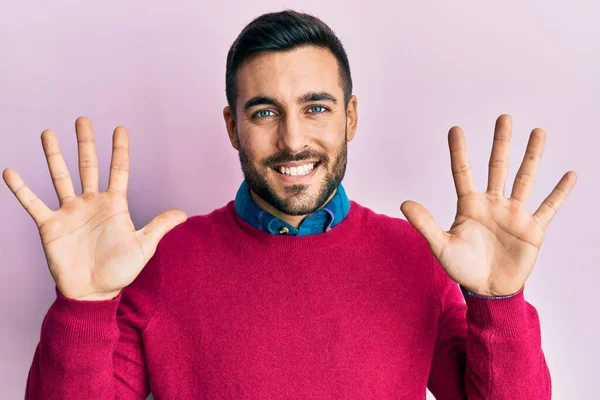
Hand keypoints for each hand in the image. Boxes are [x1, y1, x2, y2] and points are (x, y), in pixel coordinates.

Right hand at [3, 117, 186, 299]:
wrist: (93, 293)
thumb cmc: (119, 270)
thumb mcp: (143, 246)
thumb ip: (159, 226)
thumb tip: (183, 213)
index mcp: (114, 205)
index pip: (118, 170)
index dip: (120, 150)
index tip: (120, 128)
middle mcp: (91, 203)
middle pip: (88, 166)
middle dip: (86, 143)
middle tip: (83, 119)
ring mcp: (69, 212)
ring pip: (60, 177)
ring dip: (54, 156)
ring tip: (48, 133)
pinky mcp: (50, 225)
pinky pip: (33, 204)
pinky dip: (21, 189)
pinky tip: (9, 171)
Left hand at [400, 114, 576, 296]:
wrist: (487, 290)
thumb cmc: (462, 268)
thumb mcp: (441, 245)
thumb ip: (425, 224)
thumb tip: (404, 203)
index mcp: (469, 205)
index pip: (462, 171)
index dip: (458, 150)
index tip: (455, 128)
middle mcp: (492, 203)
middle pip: (497, 166)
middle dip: (501, 142)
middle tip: (504, 117)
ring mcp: (514, 214)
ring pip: (525, 178)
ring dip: (532, 156)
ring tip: (538, 132)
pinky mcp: (532, 228)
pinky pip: (548, 207)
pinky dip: (559, 192)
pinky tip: (569, 174)